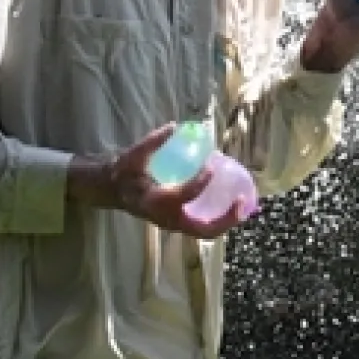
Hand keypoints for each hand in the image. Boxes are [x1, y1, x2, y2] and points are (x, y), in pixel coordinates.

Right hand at [71, 124, 248, 238]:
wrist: (114, 191)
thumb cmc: (125, 173)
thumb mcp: (133, 155)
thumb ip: (151, 142)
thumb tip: (174, 126)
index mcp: (154, 202)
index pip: (183, 196)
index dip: (199, 182)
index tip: (211, 165)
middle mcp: (166, 219)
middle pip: (202, 229)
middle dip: (225, 218)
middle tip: (241, 200)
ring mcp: (174, 225)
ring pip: (205, 232)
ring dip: (226, 221)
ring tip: (243, 205)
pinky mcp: (179, 223)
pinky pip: (203, 226)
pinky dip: (220, 219)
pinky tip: (233, 203)